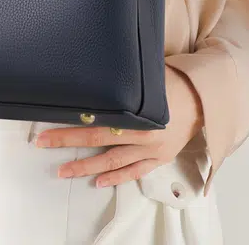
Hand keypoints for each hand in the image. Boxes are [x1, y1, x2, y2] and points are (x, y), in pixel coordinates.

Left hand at [33, 66, 203, 187]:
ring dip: (86, 167)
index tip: (51, 123)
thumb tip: (97, 67)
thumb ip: (126, 79)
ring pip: (112, 161)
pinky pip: (133, 172)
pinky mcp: (158, 158)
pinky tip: (97, 181)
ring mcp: (151, 150)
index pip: (98, 120)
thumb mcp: (149, 76)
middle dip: (69, 142)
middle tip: (44, 143)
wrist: (204, 100)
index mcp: (140, 113)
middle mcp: (144, 134)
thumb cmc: (175, 83)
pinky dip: (115, 178)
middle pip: (99, 140)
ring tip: (63, 171)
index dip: (73, 123)